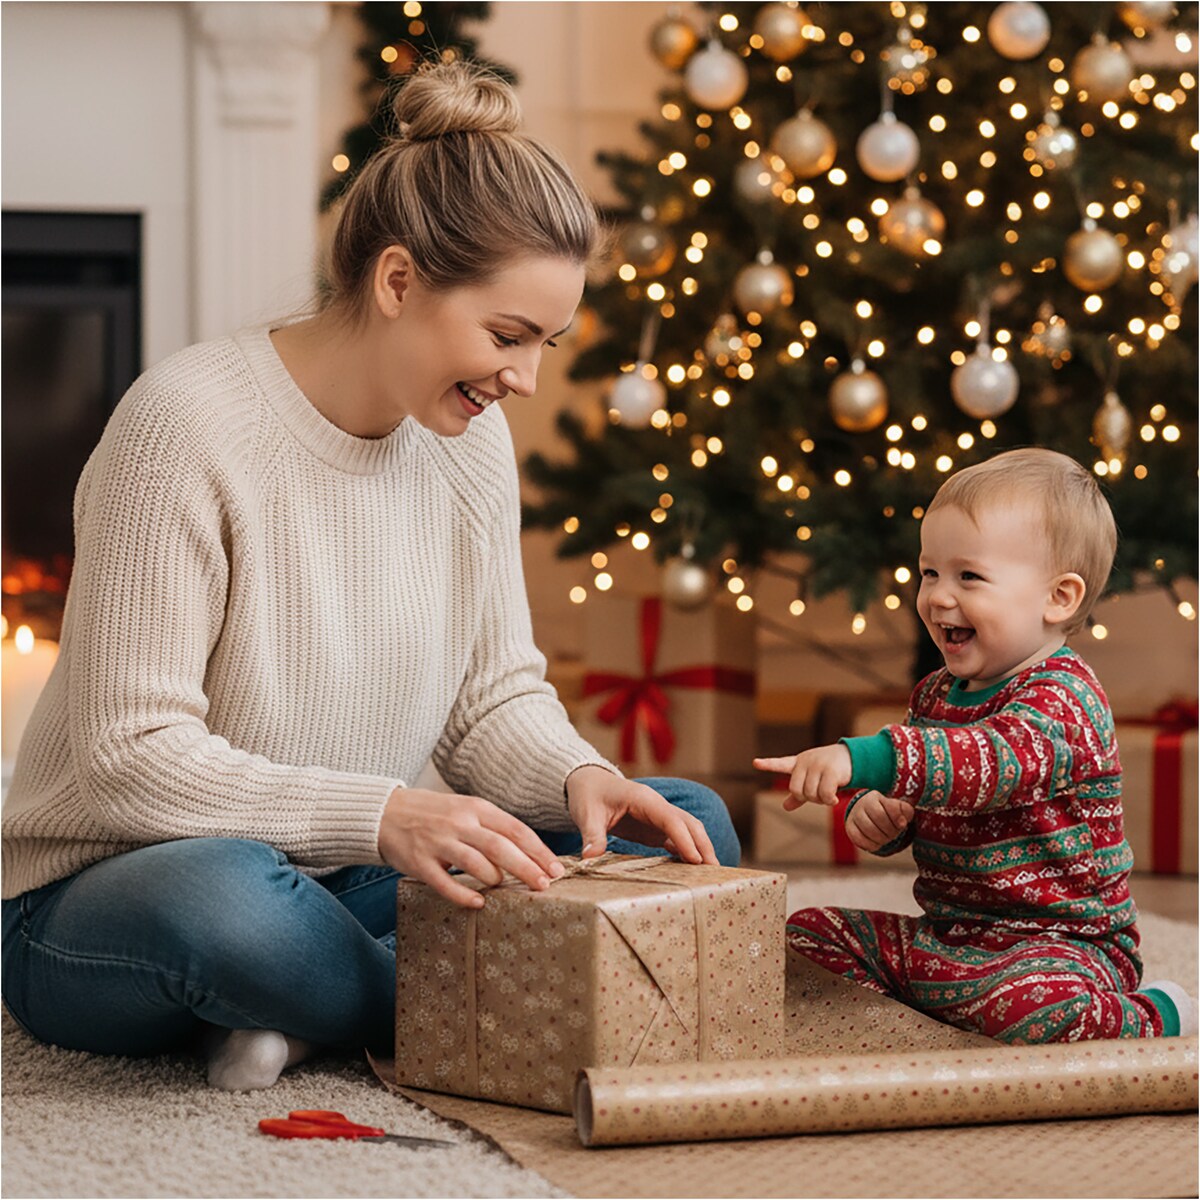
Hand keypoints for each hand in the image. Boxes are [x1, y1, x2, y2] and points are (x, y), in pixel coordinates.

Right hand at [378, 787, 564, 907]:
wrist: (384, 812)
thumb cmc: (433, 814)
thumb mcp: (465, 809)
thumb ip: (492, 827)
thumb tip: (528, 853)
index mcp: (475, 808)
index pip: (515, 829)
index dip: (538, 851)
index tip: (556, 869)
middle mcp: (459, 823)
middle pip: (501, 847)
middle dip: (527, 868)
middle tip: (546, 886)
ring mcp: (438, 842)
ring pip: (476, 863)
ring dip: (496, 878)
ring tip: (508, 889)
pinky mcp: (419, 863)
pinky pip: (445, 883)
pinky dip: (464, 894)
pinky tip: (478, 902)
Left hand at [565, 766, 717, 864]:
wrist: (588, 782)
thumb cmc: (589, 795)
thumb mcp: (586, 814)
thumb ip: (592, 834)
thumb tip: (590, 857)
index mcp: (644, 799)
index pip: (671, 819)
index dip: (684, 839)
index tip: (695, 860)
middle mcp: (657, 806)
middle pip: (689, 823)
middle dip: (703, 845)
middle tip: (714, 871)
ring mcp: (658, 816)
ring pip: (688, 830)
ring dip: (700, 848)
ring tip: (710, 873)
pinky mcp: (655, 827)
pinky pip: (677, 838)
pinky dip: (687, 852)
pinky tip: (692, 869)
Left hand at [753, 744, 851, 807]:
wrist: (852, 757)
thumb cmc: (828, 769)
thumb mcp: (811, 779)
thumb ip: (799, 793)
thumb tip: (785, 807)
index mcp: (798, 763)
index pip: (780, 764)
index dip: (767, 764)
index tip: (755, 762)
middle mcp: (806, 762)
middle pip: (796, 790)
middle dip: (807, 798)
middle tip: (818, 796)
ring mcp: (818, 765)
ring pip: (811, 794)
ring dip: (821, 800)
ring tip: (829, 795)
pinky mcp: (831, 771)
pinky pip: (824, 794)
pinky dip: (829, 801)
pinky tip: (834, 799)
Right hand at [845, 791, 913, 852]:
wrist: (865, 814)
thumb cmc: (885, 811)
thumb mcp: (897, 807)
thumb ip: (905, 810)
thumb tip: (902, 822)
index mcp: (875, 797)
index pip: (889, 807)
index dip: (898, 818)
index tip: (902, 825)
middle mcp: (862, 804)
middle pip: (879, 819)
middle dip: (891, 830)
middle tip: (894, 834)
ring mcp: (854, 816)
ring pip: (868, 830)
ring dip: (882, 839)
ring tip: (887, 839)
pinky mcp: (850, 828)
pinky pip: (859, 839)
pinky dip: (871, 845)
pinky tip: (877, 844)